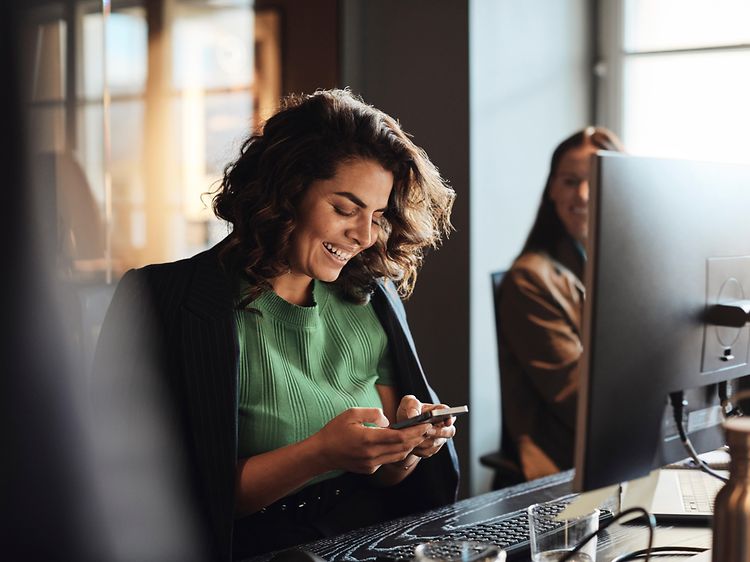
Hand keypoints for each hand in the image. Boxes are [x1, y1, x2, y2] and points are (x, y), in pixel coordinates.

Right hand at [312, 407, 428, 473]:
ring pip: (398, 455)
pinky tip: (402, 443)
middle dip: (417, 438)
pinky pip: (388, 459)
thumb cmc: (335, 431)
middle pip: (402, 447)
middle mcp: (372, 454)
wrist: (322, 453)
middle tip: (427, 428)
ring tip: (418, 435)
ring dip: (410, 445)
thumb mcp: (351, 414)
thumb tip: (387, 420)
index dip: (415, 431)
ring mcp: (372, 464)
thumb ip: (372, 414)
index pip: (399, 437)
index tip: (425, 424)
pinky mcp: (370, 469)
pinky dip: (398, 451)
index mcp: (368, 439)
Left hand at [396, 396, 455, 459]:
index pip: (448, 412)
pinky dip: (419, 449)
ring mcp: (439, 438)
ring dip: (424, 441)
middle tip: (427, 431)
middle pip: (449, 431)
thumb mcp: (408, 403)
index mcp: (439, 410)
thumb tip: (413, 415)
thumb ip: (412, 406)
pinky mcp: (432, 449)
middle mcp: (443, 425)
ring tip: (413, 438)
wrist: (402, 428)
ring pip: (436, 443)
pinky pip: (427, 451)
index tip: (447, 422)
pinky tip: (411, 445)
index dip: (450, 418)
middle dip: (438, 432)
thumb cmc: (408, 411)